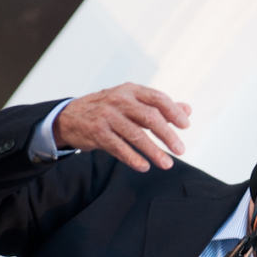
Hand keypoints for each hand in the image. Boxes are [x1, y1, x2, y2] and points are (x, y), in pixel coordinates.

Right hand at [53, 83, 190, 171]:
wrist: (69, 116)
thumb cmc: (107, 109)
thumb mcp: (131, 101)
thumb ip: (159, 106)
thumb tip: (187, 109)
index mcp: (130, 90)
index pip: (157, 98)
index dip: (173, 112)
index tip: (185, 126)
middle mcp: (119, 99)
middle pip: (149, 117)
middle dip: (167, 135)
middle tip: (181, 150)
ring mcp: (107, 116)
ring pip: (135, 134)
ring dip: (153, 151)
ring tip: (167, 164)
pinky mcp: (97, 132)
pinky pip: (118, 147)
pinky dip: (132, 158)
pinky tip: (144, 166)